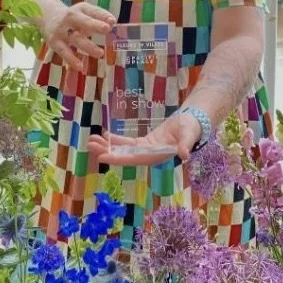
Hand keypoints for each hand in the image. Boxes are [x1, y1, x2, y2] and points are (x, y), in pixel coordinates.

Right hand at [42, 2, 115, 71]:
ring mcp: (62, 29)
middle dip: (95, 25)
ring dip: (88, 46)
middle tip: (106, 29)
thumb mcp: (85, 13)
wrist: (47, 15)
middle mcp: (71, 17)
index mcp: (81, 9)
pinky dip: (71, 59)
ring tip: (100, 53)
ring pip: (75, 38)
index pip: (93, 11)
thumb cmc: (73, 16)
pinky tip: (80, 67)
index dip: (103, 16)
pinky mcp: (54, 41)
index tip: (112, 21)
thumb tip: (112, 23)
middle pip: (83, 21)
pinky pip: (63, 51)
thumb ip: (99, 17)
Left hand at [87, 110, 201, 165]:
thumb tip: (184, 155)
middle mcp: (149, 156)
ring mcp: (146, 150)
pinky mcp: (146, 143)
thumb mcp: (189, 134)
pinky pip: (128, 143)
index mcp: (157, 156)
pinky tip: (105, 136)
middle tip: (89, 145)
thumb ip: (186, 145)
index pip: (134, 159)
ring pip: (123, 150)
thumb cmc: (192, 127)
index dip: (118, 158)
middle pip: (124, 156)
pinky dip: (116, 140)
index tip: (102, 157)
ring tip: (91, 141)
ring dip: (108, 146)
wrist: (193, 123)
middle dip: (107, 152)